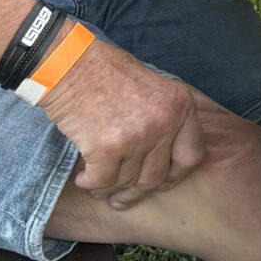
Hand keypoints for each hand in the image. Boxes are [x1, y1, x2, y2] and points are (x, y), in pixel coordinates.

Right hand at [36, 36, 207, 209]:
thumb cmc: (105, 72)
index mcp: (181, 105)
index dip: (175, 175)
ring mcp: (138, 136)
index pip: (191, 155)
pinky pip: (103, 180)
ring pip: (128, 180)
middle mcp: (165, 122)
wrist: (68, 63)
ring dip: (111, 187)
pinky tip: (84, 178)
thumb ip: (165, 117)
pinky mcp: (108, 148)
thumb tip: (166, 156)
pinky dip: (92, 183)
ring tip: (98, 185)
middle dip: (137, 190)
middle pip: (157, 175)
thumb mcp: (153, 86)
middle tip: (121, 197)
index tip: (160, 182)